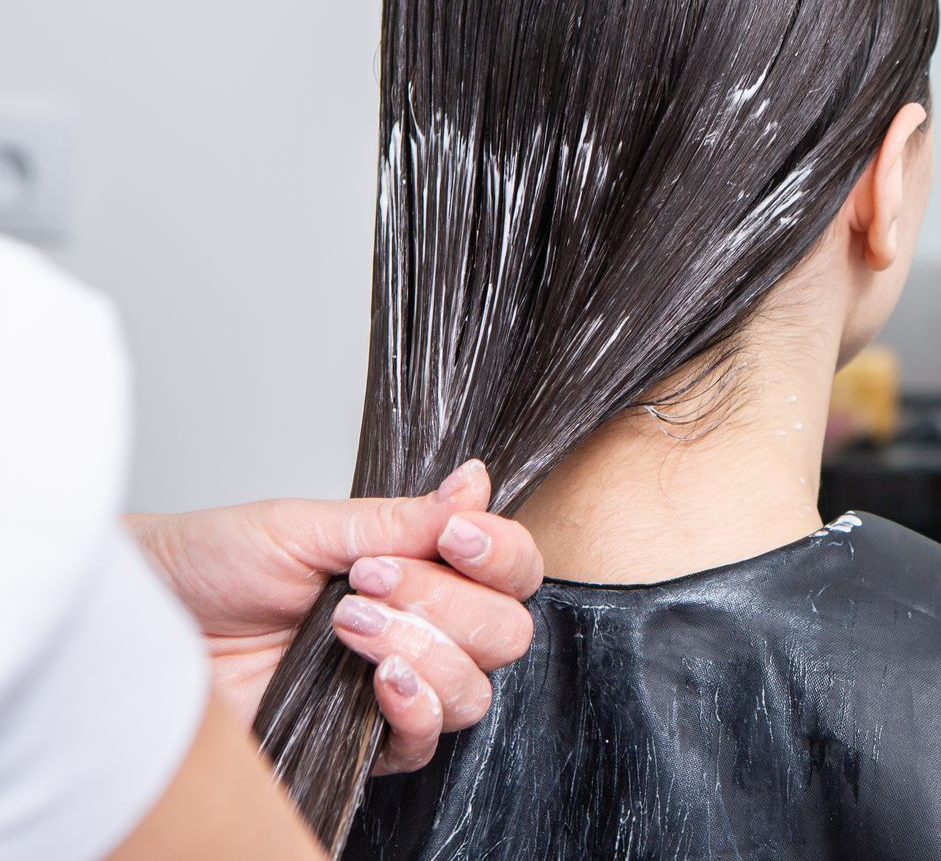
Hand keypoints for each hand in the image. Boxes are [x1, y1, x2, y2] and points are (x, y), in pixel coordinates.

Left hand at [126, 461, 543, 773]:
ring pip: (475, 689)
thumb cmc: (212, 565)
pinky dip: (413, 708)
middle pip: (507, 631)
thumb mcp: (306, 524)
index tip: (455, 534)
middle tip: (370, 581)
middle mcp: (423, 629)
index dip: (500, 554)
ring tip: (348, 624)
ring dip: (425, 650)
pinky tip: (376, 678)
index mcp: (421, 568)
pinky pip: (427, 742)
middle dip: (450, 601)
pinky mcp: (363, 743)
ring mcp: (397, 689)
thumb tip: (475, 483)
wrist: (145, 625)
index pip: (510, 570)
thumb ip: (398, 518)